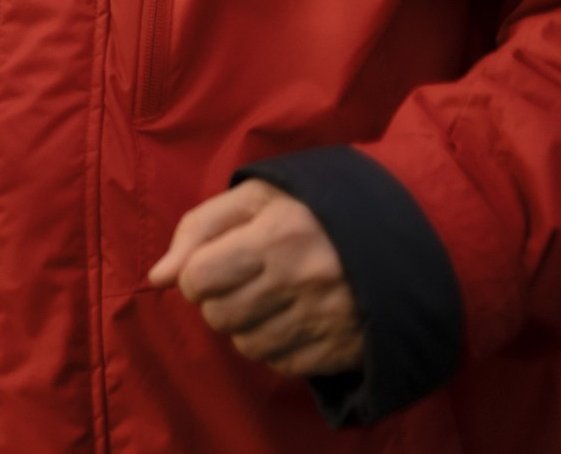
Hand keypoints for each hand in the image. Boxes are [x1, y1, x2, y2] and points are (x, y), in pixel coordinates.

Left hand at [150, 180, 364, 377]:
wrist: (402, 232)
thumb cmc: (313, 208)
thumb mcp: (255, 197)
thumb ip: (199, 228)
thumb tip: (158, 276)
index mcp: (276, 235)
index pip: (199, 277)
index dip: (194, 276)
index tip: (210, 268)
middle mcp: (300, 280)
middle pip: (219, 316)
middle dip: (218, 301)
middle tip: (242, 282)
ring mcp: (325, 318)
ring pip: (247, 345)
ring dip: (246, 326)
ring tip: (269, 299)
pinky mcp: (344, 348)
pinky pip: (283, 364)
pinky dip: (278, 346)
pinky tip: (293, 319)